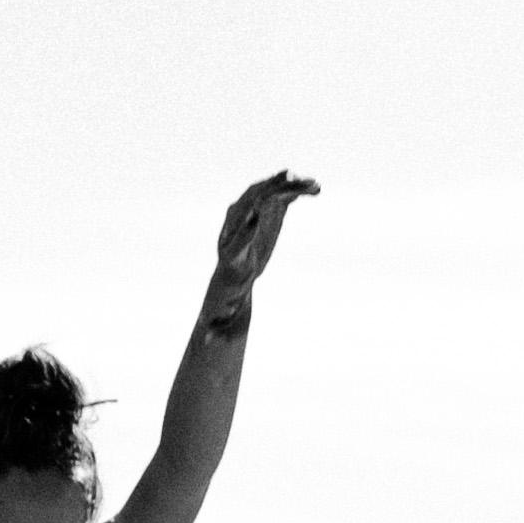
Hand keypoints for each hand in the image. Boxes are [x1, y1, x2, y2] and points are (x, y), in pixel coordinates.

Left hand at [208, 169, 319, 318]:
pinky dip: (297, 191)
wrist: (233, 278)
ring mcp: (250, 215)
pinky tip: (316, 188)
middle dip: (269, 195)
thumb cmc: (230, 300)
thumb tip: (206, 342)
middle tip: (290, 180)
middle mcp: (236, 230)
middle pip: (250, 208)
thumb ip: (219, 328)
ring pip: (267, 193)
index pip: (236, 241)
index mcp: (230, 256)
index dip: (246, 229)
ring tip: (310, 181)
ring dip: (288, 185)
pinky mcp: (266, 211)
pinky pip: (281, 196)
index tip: (257, 216)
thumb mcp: (225, 317)